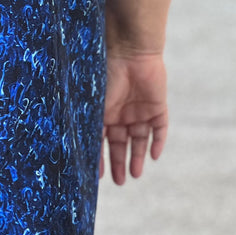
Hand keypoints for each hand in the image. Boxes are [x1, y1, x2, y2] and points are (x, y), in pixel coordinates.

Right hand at [101, 51, 167, 184]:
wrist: (130, 52)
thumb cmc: (106, 74)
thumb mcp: (94, 104)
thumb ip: (90, 125)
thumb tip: (75, 148)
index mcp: (104, 112)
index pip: (101, 140)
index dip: (100, 158)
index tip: (97, 176)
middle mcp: (121, 114)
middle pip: (121, 143)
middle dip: (119, 163)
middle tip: (119, 182)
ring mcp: (140, 111)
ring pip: (140, 140)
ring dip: (138, 158)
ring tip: (134, 175)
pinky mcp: (157, 107)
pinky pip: (160, 129)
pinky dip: (157, 142)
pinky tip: (154, 156)